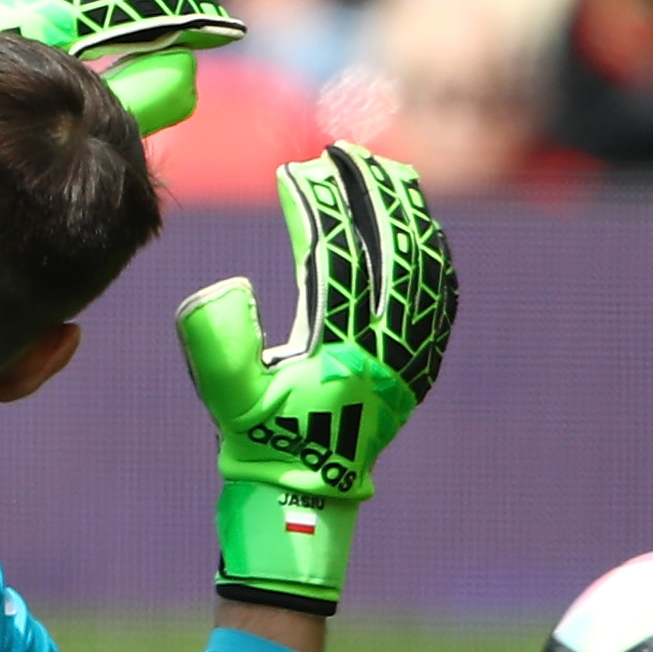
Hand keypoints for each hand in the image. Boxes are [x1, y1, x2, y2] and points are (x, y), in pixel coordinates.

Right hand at [176, 144, 457, 613]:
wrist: (303, 499)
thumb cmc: (259, 444)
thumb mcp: (228, 395)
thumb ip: (217, 338)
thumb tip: (230, 285)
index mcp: (340, 348)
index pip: (336, 257)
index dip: (316, 207)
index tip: (296, 168)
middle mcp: (384, 350)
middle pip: (390, 253)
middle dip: (369, 195)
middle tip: (345, 153)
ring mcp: (406, 359)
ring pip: (421, 271)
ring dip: (404, 217)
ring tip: (386, 172)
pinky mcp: (413, 369)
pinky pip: (435, 301)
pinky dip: (429, 258)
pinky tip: (419, 231)